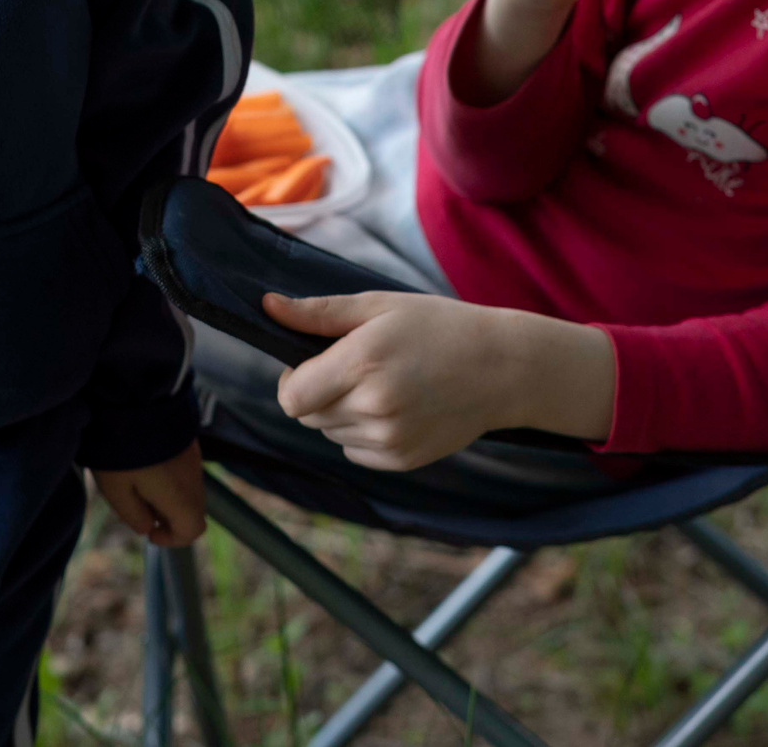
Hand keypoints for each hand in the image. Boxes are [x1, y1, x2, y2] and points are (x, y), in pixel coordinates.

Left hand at [92, 441, 206, 546]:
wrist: (134, 398)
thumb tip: (148, 527)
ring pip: (189, 488)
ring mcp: (193, 456)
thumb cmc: (121, 448)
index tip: (150, 532)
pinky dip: (171, 477)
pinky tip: (146, 463)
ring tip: (138, 482)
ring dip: (169, 496)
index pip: (193, 530)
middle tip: (140, 506)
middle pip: (193, 509)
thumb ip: (134, 516)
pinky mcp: (187, 440)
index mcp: (180, 497)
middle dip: (169, 517)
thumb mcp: (116, 490)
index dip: (173, 539)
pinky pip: (185, 469)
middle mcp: (194, 478)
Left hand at [266, 291, 616, 469]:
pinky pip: (355, 451)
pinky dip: (363, 433)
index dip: (293, 380)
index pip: (291, 396)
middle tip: (358, 367)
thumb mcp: (378, 306)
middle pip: (308, 415)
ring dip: (342, 412)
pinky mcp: (402, 460)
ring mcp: (389, 439)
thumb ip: (318, 313)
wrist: (501, 368)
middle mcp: (372, 407)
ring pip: (330, 433)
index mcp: (361, 363)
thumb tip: (266, 307)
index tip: (313, 362)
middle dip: (320, 392)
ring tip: (384, 384)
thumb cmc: (438, 327)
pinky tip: (398, 407)